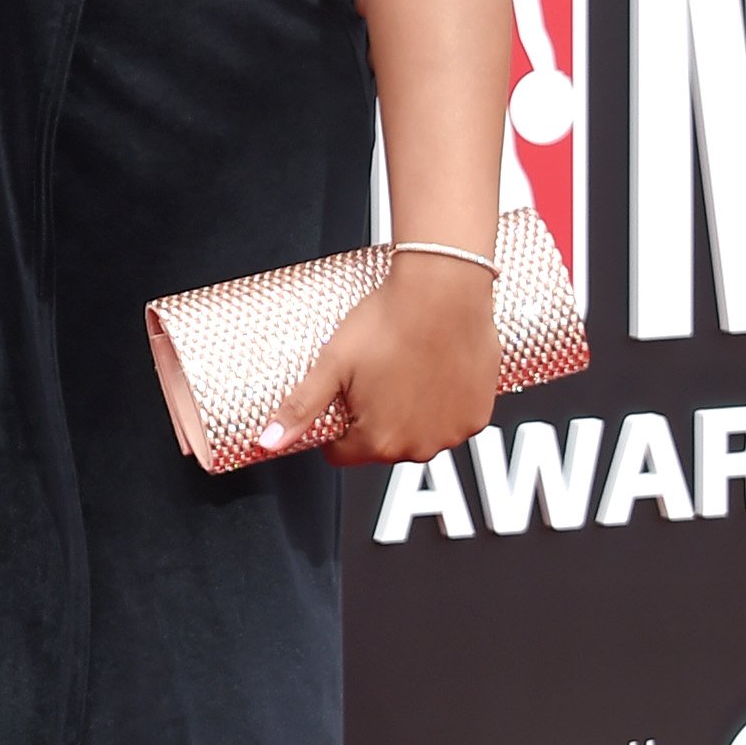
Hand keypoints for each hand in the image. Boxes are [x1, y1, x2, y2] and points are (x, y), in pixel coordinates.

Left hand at [256, 252, 494, 466]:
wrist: (442, 291)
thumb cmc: (388, 323)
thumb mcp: (332, 364)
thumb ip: (300, 408)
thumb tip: (267, 442)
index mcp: (377, 441)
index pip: (343, 452)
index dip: (338, 423)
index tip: (345, 395)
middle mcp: (418, 447)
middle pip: (383, 444)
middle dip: (375, 417)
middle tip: (377, 374)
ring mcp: (451, 434)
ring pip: (420, 433)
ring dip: (412, 413)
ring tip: (407, 369)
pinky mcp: (478, 416)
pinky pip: (453, 420)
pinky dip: (445, 404)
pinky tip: (436, 372)